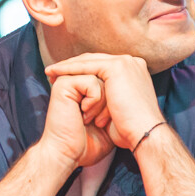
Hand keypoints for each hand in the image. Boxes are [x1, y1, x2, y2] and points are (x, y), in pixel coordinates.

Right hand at [40, 72, 115, 170]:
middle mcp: (75, 80)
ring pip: (101, 77)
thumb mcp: (108, 119)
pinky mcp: (64, 84)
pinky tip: (84, 115)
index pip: (109, 79)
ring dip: (102, 103)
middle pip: (107, 76)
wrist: (69, 155)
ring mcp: (68, 80)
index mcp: (83, 87)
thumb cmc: (88, 144)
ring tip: (91, 120)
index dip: (112, 100)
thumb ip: (115, 100)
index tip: (102, 121)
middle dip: (107, 102)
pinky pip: (92, 82)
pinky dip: (94, 101)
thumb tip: (132, 86)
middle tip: (98, 122)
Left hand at [46, 53, 165, 150]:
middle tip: (52, 72)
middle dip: (72, 66)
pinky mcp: (117, 67)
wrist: (144, 135)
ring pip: (89, 61)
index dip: (82, 72)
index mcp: (134, 73)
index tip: (64, 78)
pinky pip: (87, 66)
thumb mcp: (119, 110)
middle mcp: (132, 63)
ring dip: (67, 66)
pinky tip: (55, 73)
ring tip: (50, 72)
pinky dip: (69, 69)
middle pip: (95, 61)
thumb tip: (95, 104)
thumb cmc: (132, 130)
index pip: (102, 67)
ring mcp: (126, 63)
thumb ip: (110, 99)